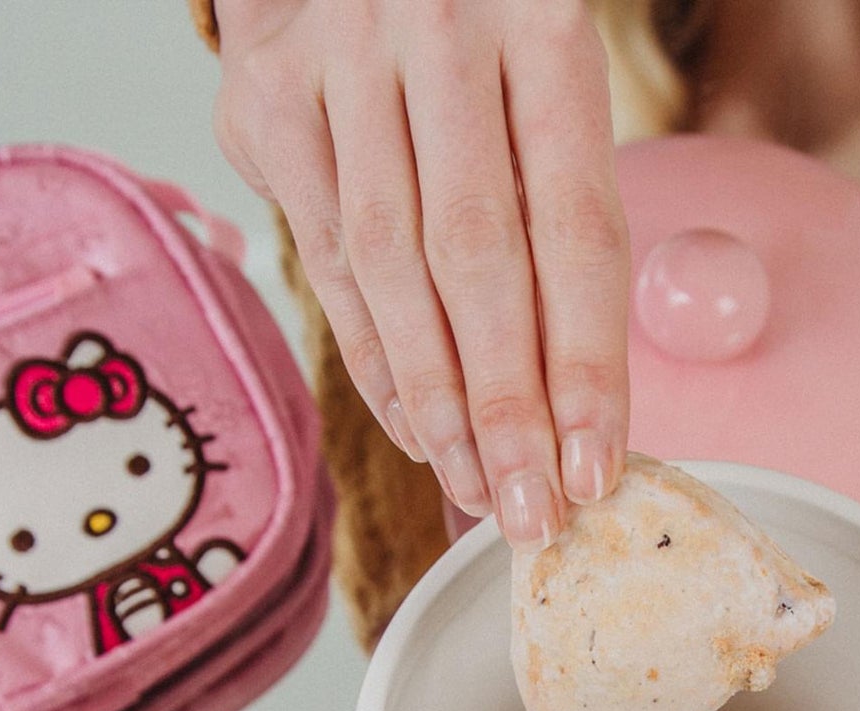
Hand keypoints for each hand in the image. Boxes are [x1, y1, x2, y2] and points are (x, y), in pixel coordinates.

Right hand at [212, 0, 629, 548]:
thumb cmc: (484, 28)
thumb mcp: (552, 74)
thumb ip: (566, 203)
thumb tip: (585, 400)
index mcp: (544, 22)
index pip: (575, 228)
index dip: (585, 363)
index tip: (594, 467)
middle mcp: (437, 29)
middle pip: (477, 259)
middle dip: (507, 408)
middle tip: (529, 513)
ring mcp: (339, 59)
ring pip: (390, 270)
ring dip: (435, 399)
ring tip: (475, 487)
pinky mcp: (265, 96)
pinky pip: (324, 257)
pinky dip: (373, 355)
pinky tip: (413, 426)